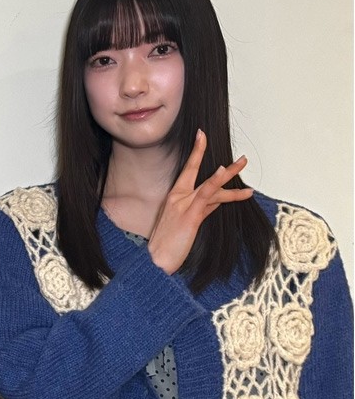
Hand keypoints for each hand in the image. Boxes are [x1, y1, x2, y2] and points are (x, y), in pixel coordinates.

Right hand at [148, 129, 253, 273]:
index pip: (188, 172)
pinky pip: (204, 195)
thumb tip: (215, 203)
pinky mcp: (190, 216)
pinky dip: (214, 182)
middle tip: (233, 150)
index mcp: (174, 199)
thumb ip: (198, 211)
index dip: (195, 153)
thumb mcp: (182, 226)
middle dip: (213, 158)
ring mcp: (183, 206)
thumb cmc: (165, 247)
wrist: (154, 261)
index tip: (202, 137)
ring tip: (243, 163)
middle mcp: (178, 198)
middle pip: (199, 172)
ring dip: (227, 172)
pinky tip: (222, 172)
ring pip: (209, 183)